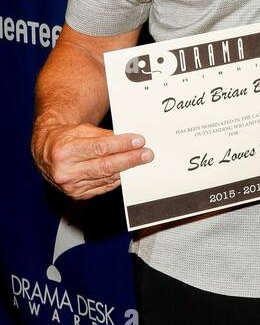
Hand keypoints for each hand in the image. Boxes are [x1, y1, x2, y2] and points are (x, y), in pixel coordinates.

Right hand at [32, 122, 152, 200]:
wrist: (46, 153)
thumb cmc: (66, 138)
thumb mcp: (81, 130)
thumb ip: (104, 136)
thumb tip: (130, 141)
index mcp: (64, 151)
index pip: (99, 148)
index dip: (121, 145)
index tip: (139, 141)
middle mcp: (65, 171)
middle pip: (105, 166)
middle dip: (129, 160)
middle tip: (147, 154)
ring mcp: (71, 186)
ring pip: (106, 178)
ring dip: (126, 170)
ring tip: (140, 161)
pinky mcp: (77, 195)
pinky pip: (103, 187)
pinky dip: (116, 179)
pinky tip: (126, 172)